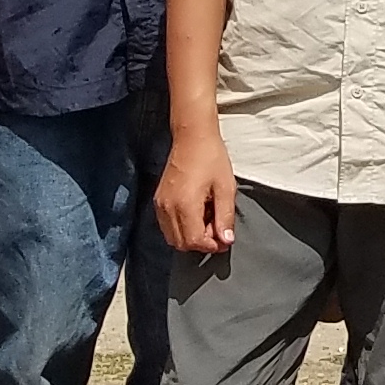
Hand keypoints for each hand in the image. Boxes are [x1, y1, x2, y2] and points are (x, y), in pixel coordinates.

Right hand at [155, 135, 237, 254]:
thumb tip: (226, 240)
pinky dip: (182, 228)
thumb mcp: (226, 187)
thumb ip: (225, 216)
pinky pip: (167, 226)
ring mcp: (160, 204)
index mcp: (185, 204)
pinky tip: (197, 214)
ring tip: (208, 219)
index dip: (211, 245)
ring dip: (191, 236)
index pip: (194, 241)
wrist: (192, 138)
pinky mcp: (158, 200)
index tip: (224, 239)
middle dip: (201, 243)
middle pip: (181, 244)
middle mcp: (167, 208)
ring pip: (172, 237)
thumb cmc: (211, 158)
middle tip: (218, 229)